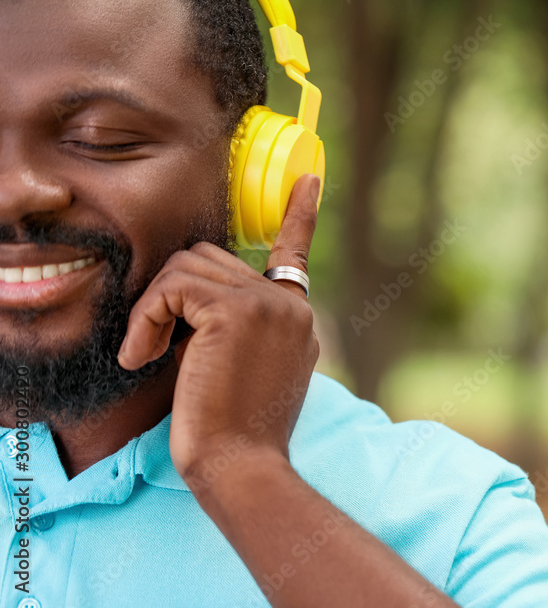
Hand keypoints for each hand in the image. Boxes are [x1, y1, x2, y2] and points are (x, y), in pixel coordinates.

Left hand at [117, 174, 321, 482]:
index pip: (293, 255)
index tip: (308, 181)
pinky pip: (172, 289)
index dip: (300, 216)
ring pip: (188, 266)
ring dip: (155, 308)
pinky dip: (145, 320)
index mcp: (297, 318)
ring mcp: (269, 303)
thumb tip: (194, 294)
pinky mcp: (237, 310)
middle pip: (212, 258)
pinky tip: (142, 358)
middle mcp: (290, 304)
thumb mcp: (245, 367)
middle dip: (174, 295)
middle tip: (155, 346)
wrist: (241, 464)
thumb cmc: (234, 431)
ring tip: (149, 354)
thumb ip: (237, 324)